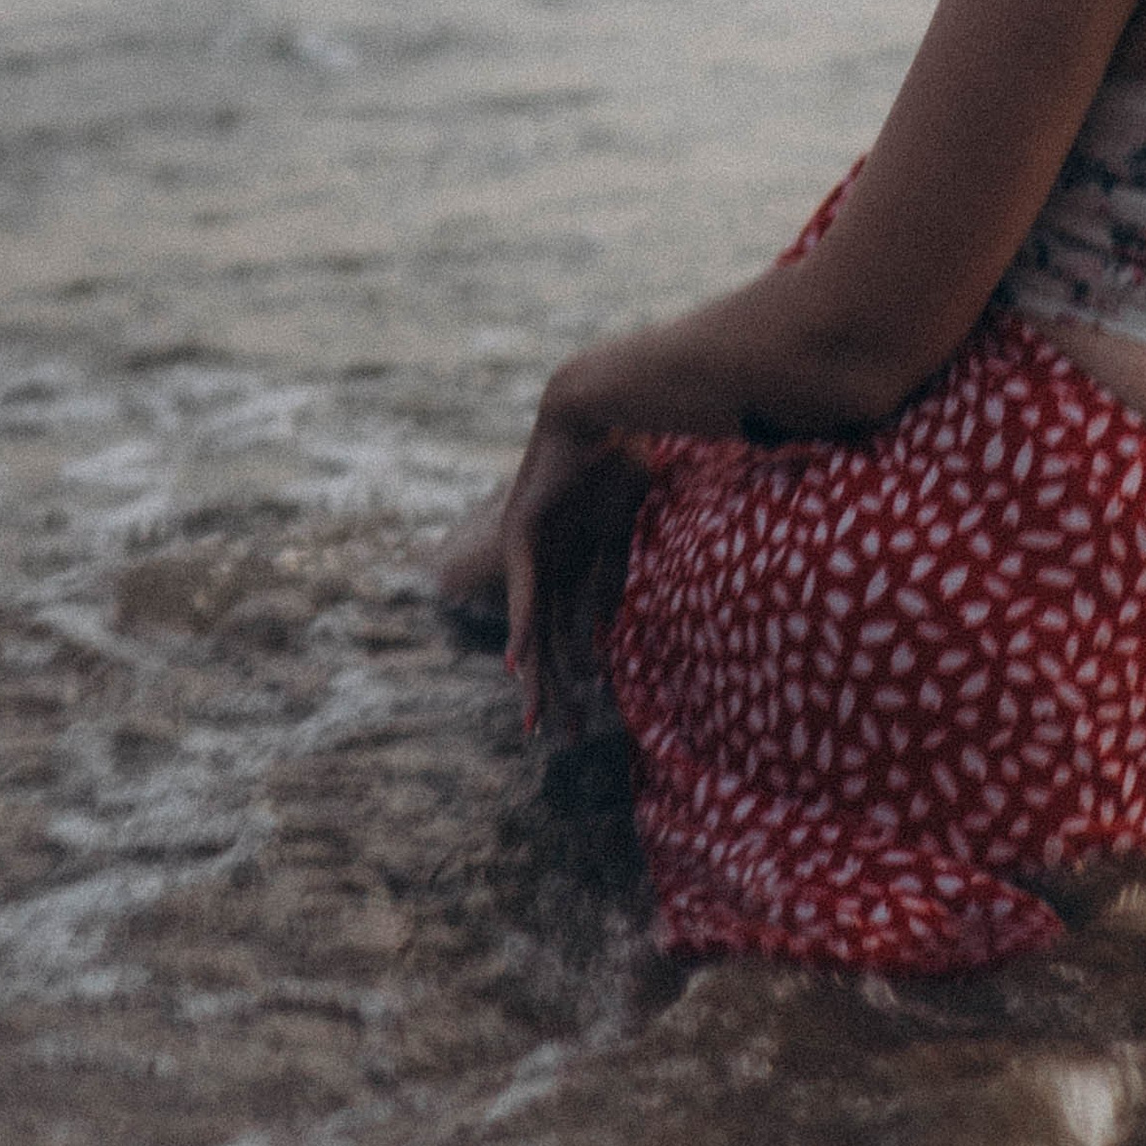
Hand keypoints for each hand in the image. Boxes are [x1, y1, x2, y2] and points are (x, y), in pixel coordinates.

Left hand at [499, 406, 649, 736]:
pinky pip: (527, 588)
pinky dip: (525, 625)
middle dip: (551, 690)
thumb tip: (617, 621)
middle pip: (548, 641)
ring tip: (535, 719)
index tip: (579, 718)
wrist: (601, 409)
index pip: (569, 633)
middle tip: (556, 737)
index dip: (572, 676)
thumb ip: (620, 570)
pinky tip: (519, 664)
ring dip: (536, 674)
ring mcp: (533, 549)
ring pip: (532, 626)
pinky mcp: (524, 532)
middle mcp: (549, 563)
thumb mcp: (626, 528)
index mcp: (574, 563)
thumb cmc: (625, 455)